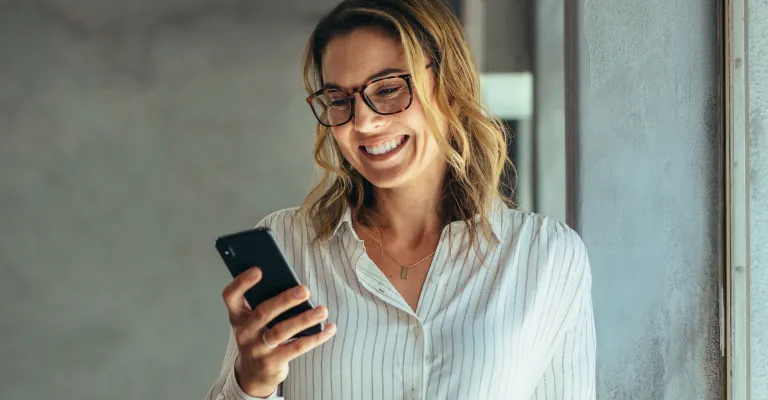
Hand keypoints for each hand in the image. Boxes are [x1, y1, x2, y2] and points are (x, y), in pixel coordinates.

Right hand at [221, 266, 336, 397]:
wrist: (252, 374)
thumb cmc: (259, 336)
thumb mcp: (255, 320)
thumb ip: (266, 302)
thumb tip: (295, 286)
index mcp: (238, 315)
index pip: (231, 296)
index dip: (241, 282)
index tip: (258, 270)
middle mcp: (244, 332)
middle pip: (263, 312)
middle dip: (285, 300)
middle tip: (305, 290)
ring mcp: (256, 349)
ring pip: (281, 331)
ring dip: (304, 319)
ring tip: (322, 310)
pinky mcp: (271, 363)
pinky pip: (297, 348)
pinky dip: (316, 337)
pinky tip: (330, 328)